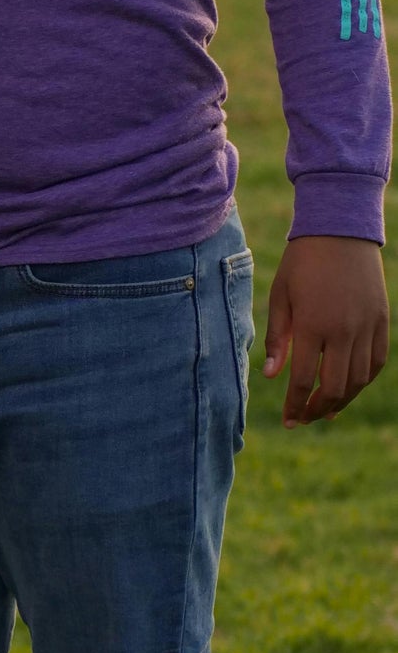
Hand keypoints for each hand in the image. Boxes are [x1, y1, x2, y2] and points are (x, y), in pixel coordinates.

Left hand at [264, 235, 388, 424]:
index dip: (295, 406)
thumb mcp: (281, 296)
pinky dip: (362, 380)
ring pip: (358, 380)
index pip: (302, 381)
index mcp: (312, 325)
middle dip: (317, 410)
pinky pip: (376, 362)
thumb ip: (278, 338)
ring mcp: (366, 327)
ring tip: (324, 409)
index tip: (287, 421)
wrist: (341, 231)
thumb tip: (271, 377)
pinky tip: (348, 387)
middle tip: (303, 418)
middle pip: (334, 388)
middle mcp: (343, 330)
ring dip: (341, 401)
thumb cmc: (302, 263)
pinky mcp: (381, 321)